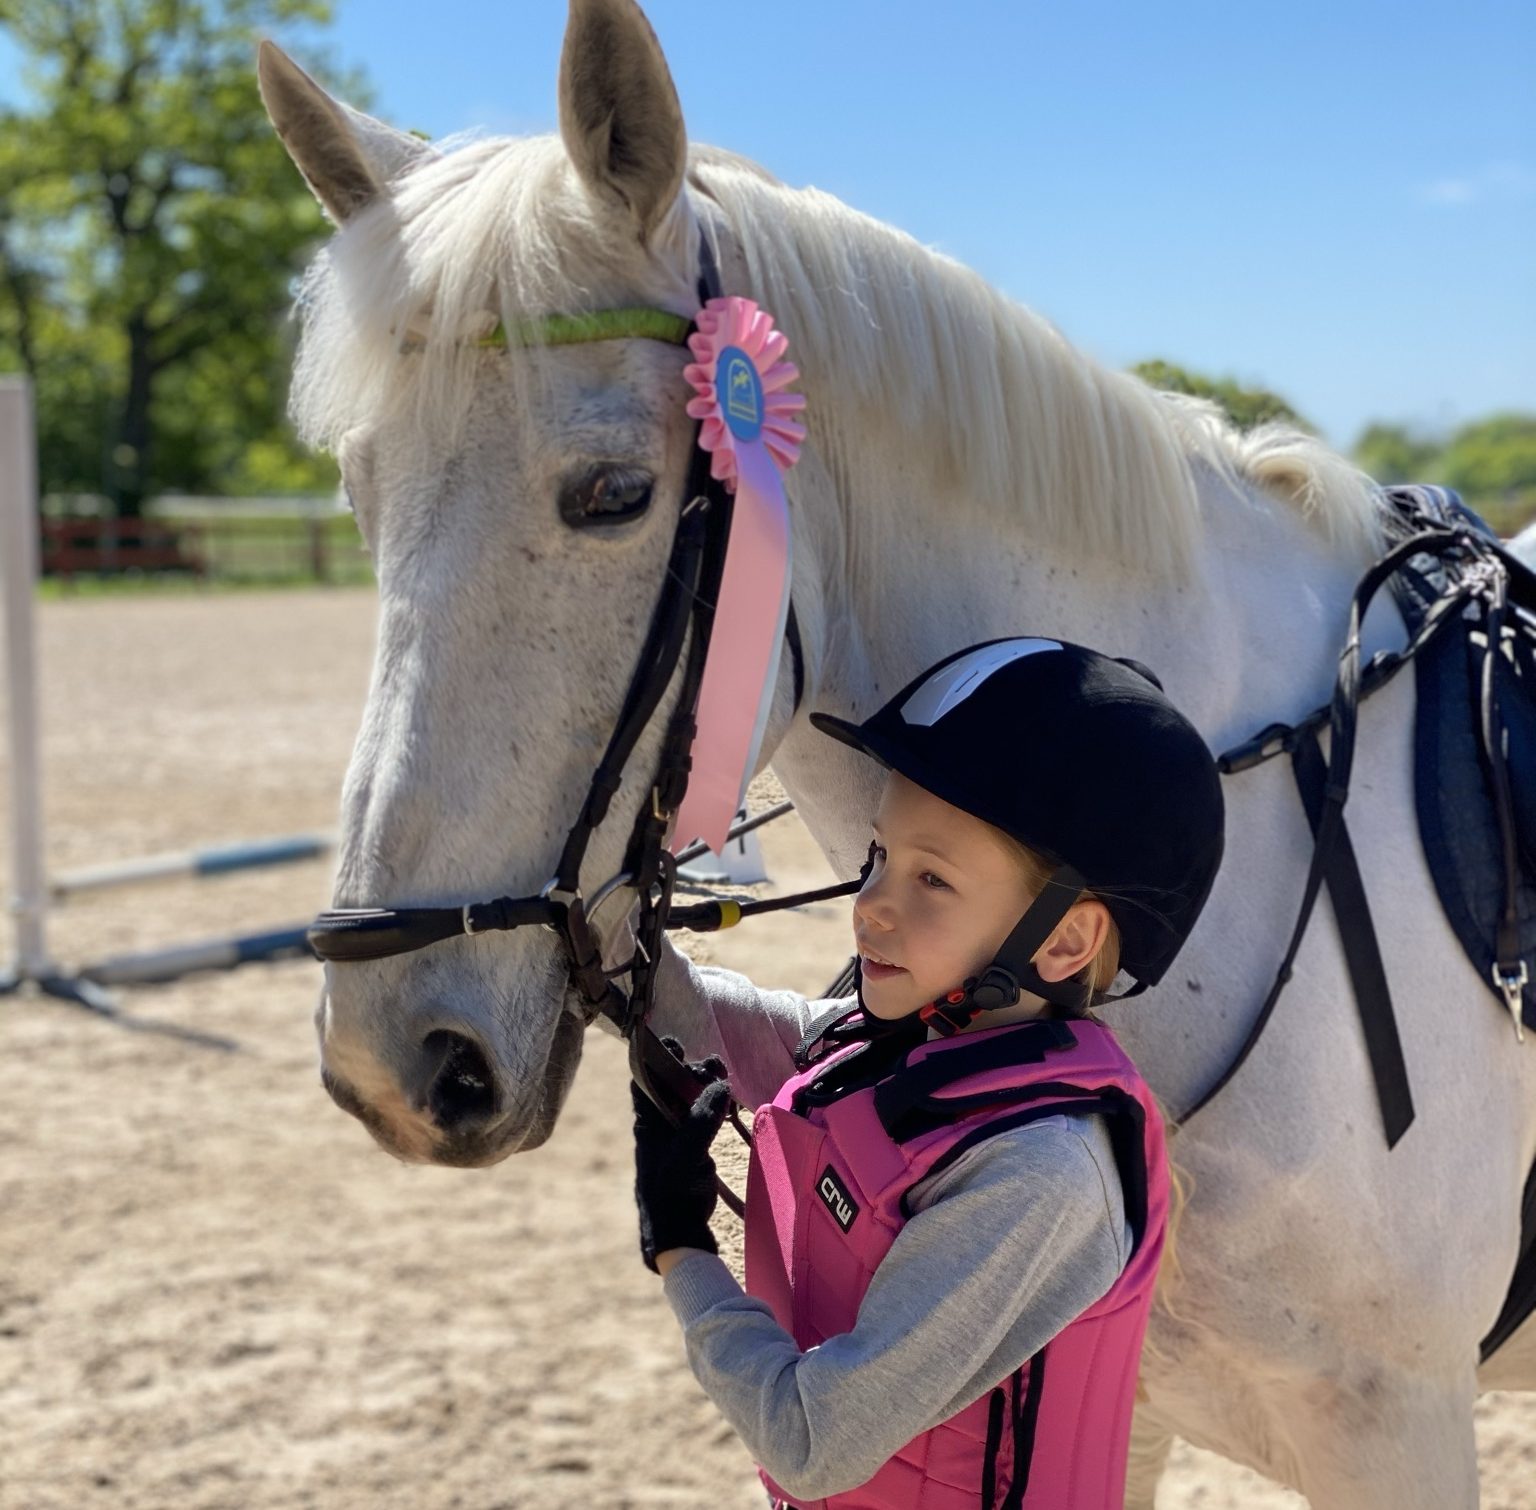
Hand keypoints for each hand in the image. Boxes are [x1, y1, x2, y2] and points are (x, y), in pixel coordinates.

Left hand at [632, 1039, 731, 1273]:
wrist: (678, 1232)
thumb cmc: (671, 1192)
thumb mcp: (686, 1154)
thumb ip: (701, 1120)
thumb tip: (720, 1085)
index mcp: (647, 1123)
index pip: (646, 1079)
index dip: (656, 1058)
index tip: (674, 1043)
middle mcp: (660, 1124)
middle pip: (672, 1084)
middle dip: (691, 1069)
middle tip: (714, 1064)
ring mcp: (678, 1134)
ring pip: (690, 1097)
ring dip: (705, 1083)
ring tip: (723, 1073)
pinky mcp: (695, 1146)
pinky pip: (704, 1114)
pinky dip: (715, 1102)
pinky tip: (728, 1097)